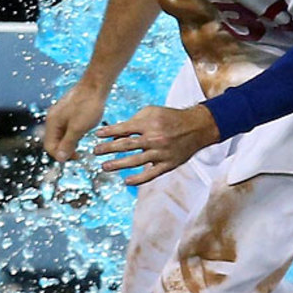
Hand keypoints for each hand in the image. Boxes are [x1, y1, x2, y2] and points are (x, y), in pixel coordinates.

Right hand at [43, 80, 106, 161]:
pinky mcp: (69, 109)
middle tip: (80, 154)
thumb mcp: (78, 128)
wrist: (96, 83)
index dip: (61, 155)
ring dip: (70, 141)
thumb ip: (68, 143)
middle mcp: (53, 118)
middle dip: (65, 149)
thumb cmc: (88, 104)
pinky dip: (74, 132)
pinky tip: (84, 131)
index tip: (76, 157)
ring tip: (82, 143)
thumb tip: (60, 158)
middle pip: (54, 140)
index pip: (50, 146)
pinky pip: (67, 125)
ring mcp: (61, 112)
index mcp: (52, 123)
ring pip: (62, 133)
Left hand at [93, 104, 218, 183]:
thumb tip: (115, 133)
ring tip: (104, 167)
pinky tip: (126, 181)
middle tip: (95, 151)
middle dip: (108, 149)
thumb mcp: (153, 112)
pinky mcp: (168, 164)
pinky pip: (151, 174)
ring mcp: (161, 153)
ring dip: (118, 164)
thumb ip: (134, 121)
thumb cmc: (170, 117)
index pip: (124, 129)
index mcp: (150, 124)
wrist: (197, 127)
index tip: (96, 135)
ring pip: (135, 161)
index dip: (108, 132)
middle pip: (126, 146)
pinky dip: (138, 179)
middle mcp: (154, 139)